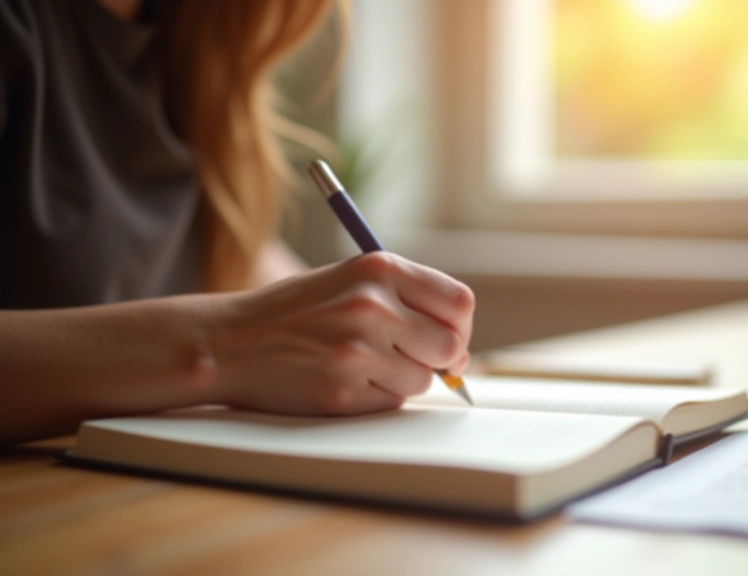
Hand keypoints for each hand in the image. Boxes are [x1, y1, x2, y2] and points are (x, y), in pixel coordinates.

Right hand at [211, 252, 473, 415]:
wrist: (230, 341)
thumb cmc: (296, 312)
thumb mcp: (352, 281)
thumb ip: (406, 301)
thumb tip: (461, 349)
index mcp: (379, 268)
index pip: (459, 302)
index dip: (459, 327)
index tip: (447, 338)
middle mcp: (373, 305)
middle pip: (451, 346)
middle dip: (440, 360)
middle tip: (413, 359)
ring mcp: (357, 350)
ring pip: (423, 380)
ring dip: (403, 380)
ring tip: (362, 364)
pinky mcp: (343, 390)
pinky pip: (391, 403)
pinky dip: (376, 397)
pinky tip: (344, 380)